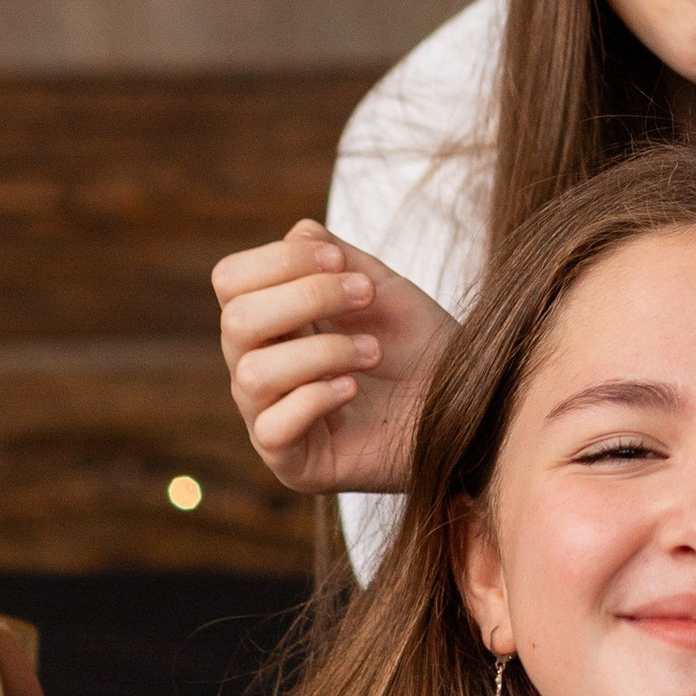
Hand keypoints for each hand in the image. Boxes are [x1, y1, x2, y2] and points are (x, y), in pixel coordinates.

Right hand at [214, 218, 455, 496]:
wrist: (465, 404)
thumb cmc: (419, 345)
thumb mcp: (380, 286)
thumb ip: (336, 257)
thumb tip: (299, 233)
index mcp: (273, 320)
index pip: (230, 281)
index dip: (278, 261)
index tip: (340, 260)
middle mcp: (259, 366)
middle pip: (235, 321)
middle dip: (306, 297)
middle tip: (365, 295)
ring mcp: (270, 416)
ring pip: (253, 373)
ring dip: (323, 351)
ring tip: (374, 351)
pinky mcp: (292, 462)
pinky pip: (273, 427)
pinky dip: (317, 398)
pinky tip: (355, 389)